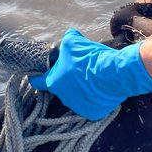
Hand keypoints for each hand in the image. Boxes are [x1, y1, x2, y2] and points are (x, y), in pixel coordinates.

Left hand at [29, 28, 151, 119]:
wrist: (114, 73)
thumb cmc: (89, 58)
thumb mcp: (72, 41)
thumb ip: (65, 40)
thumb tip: (67, 38)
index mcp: (53, 82)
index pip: (37, 82)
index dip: (37, 76)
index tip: (39, 73)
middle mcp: (63, 98)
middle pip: (61, 87)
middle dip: (67, 79)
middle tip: (78, 69)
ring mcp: (78, 107)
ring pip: (76, 96)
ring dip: (81, 88)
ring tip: (93, 77)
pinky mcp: (93, 113)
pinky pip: (91, 104)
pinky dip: (95, 97)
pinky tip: (101, 88)